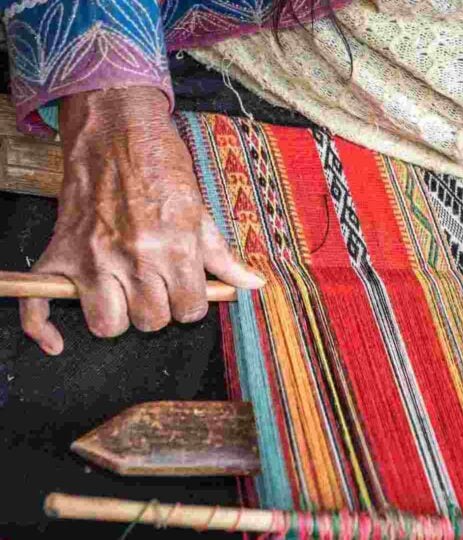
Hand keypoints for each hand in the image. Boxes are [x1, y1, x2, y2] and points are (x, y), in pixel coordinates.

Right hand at [20, 87, 263, 354]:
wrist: (116, 129)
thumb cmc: (162, 166)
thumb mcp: (199, 210)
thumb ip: (222, 256)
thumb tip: (254, 285)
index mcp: (174, 248)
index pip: (188, 312)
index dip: (189, 304)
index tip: (184, 290)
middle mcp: (134, 258)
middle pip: (150, 322)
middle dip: (157, 309)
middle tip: (154, 285)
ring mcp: (92, 258)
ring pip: (107, 324)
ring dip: (117, 315)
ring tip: (122, 292)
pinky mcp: (59, 252)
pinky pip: (39, 307)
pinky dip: (43, 330)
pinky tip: (56, 341)